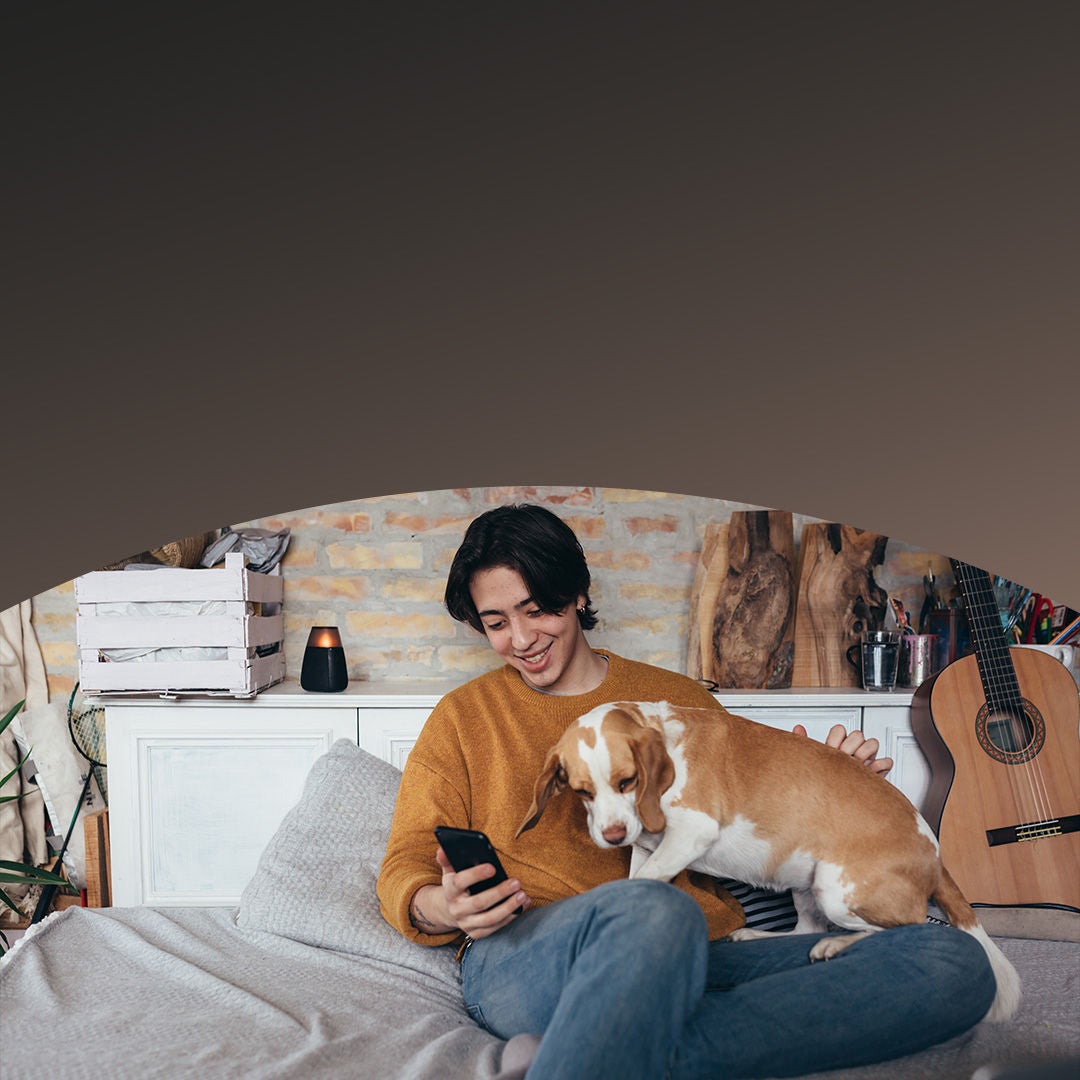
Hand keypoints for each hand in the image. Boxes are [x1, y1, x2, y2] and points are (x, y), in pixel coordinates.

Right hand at [410, 848, 529, 940]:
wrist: (450, 910)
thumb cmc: (456, 885)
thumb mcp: (450, 871)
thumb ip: (448, 859)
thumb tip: (442, 848)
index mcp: (450, 891)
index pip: (459, 882)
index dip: (475, 874)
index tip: (492, 867)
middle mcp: (457, 910)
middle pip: (479, 903)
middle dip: (499, 892)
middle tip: (516, 882)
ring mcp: (466, 924)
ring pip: (490, 919)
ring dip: (508, 907)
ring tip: (523, 895)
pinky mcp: (477, 933)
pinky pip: (496, 927)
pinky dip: (511, 917)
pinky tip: (523, 905)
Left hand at [792, 723, 892, 777]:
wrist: (838, 804)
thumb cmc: (825, 782)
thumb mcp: (815, 763)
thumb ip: (806, 743)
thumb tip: (798, 728)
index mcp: (836, 745)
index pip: (839, 729)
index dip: (836, 739)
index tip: (832, 750)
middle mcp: (853, 749)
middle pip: (858, 734)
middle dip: (851, 747)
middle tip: (845, 760)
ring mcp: (867, 758)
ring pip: (873, 742)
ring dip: (865, 754)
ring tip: (857, 767)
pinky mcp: (879, 771)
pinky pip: (887, 761)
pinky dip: (880, 766)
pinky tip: (869, 774)